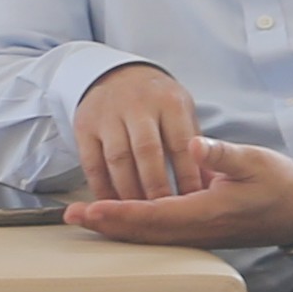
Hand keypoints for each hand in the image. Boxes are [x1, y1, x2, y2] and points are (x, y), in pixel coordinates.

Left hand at [65, 135, 292, 253]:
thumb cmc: (278, 182)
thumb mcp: (254, 160)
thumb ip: (222, 153)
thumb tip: (194, 143)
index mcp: (205, 212)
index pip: (152, 215)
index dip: (119, 213)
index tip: (90, 209)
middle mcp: (196, 230)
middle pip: (142, 231)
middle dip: (106, 224)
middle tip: (71, 217)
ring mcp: (197, 235)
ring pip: (148, 235)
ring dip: (115, 227)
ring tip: (84, 219)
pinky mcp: (198, 232)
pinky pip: (158, 233)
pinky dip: (133, 227)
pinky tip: (116, 219)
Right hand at [69, 62, 208, 204]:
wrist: (117, 76)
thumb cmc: (156, 101)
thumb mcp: (182, 111)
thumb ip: (192, 145)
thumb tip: (208, 185)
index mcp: (169, 102)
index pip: (180, 144)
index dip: (187, 176)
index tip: (193, 202)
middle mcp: (137, 105)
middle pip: (147, 152)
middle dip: (156, 188)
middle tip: (165, 215)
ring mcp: (108, 115)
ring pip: (117, 159)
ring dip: (128, 192)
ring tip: (139, 214)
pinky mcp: (84, 126)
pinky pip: (92, 163)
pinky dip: (101, 188)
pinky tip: (112, 204)